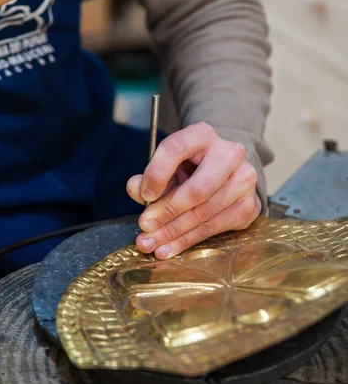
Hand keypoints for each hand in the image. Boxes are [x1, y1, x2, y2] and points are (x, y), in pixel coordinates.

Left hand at [127, 122, 260, 259]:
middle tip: (145, 226)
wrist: (226, 173)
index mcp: (202, 135)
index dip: (157, 173)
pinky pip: (215, 227)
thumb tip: (136, 189)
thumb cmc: (191, 167)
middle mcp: (229, 153)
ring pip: (205, 211)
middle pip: (198, 188)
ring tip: (151, 243)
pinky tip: (168, 248)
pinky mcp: (249, 204)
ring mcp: (244, 179)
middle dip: (168, 211)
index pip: (177, 148)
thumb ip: (150, 176)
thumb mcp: (169, 166)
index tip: (144, 195)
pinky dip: (187, 240)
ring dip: (174, 231)